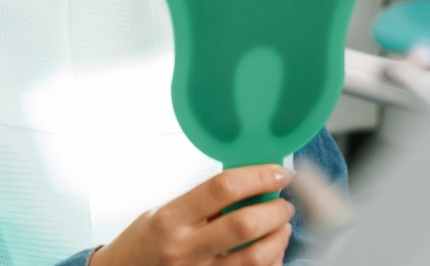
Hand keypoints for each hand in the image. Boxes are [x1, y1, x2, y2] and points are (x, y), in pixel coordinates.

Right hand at [89, 164, 294, 265]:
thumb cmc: (145, 242)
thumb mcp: (164, 212)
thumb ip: (201, 202)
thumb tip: (246, 184)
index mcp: (172, 218)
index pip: (221, 188)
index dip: (257, 177)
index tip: (277, 172)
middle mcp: (185, 249)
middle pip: (244, 225)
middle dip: (274, 210)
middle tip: (284, 201)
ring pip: (255, 258)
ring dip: (278, 238)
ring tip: (282, 225)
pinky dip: (271, 263)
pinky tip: (272, 251)